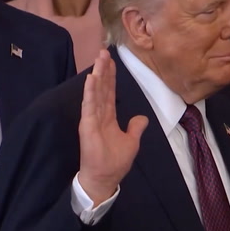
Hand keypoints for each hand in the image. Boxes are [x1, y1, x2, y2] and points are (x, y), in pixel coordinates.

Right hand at [78, 50, 148, 204]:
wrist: (104, 178)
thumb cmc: (115, 162)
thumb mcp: (131, 142)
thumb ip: (135, 128)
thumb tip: (142, 117)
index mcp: (108, 117)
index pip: (109, 92)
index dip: (110, 77)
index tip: (111, 61)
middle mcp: (99, 115)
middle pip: (102, 88)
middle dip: (103, 70)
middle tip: (103, 51)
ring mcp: (92, 119)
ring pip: (95, 92)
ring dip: (97, 75)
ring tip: (98, 59)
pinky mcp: (88, 126)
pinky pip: (89, 106)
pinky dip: (90, 92)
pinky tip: (91, 79)